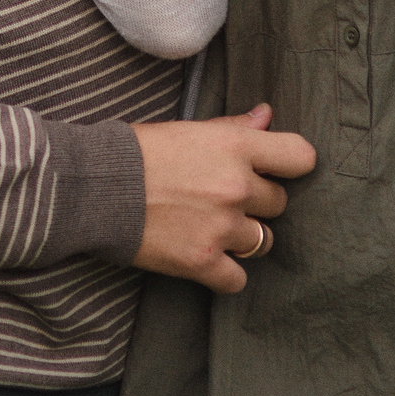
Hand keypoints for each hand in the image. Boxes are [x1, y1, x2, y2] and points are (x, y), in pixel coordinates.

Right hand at [132, 103, 317, 293]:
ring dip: (243, 237)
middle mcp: (237, 186)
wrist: (95, 188)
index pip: (300, 157)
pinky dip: (225, 273)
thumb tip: (267, 116)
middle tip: (223, 200)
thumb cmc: (137, 152)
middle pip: (278, 203)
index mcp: (235, 146)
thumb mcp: (188, 129)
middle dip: (256, 203)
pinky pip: (238, 279)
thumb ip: (233, 127)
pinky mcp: (203, 261)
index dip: (289, 165)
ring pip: (263, 241)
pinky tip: (206, 258)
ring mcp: (222, 227)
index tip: (275, 170)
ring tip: (213, 228)